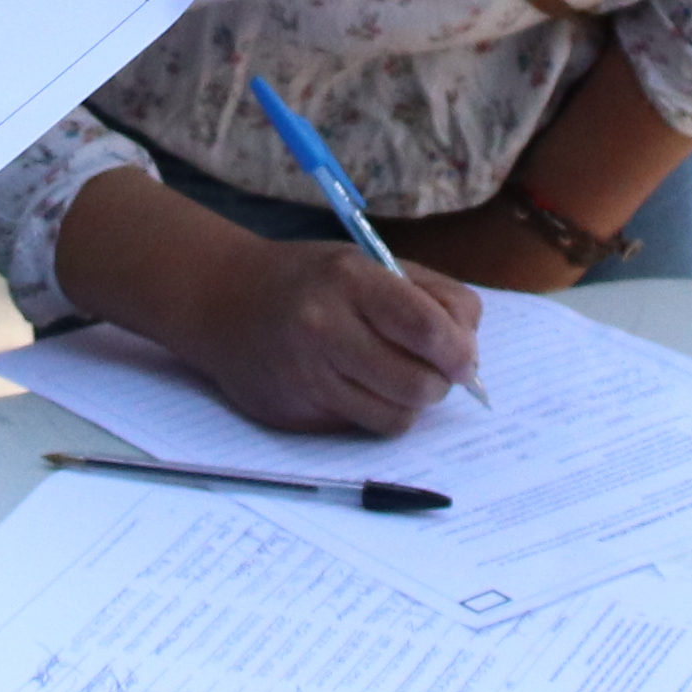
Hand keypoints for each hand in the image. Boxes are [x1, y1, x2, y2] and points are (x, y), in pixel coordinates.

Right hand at [153, 235, 486, 433]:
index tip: (465, 358)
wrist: (221, 299)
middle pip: (417, 383)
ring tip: (397, 377)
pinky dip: (374, 412)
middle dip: (440, 383)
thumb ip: (428, 296)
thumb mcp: (367, 263)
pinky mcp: (294, 413)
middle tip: (435, 370)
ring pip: (394, 416)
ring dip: (410, 403)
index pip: (426, 327)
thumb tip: (469, 353)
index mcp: (350, 280)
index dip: (459, 351)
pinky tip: (358, 386)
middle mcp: (324, 328)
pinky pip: (361, 428)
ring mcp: (306, 376)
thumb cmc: (309, 280)